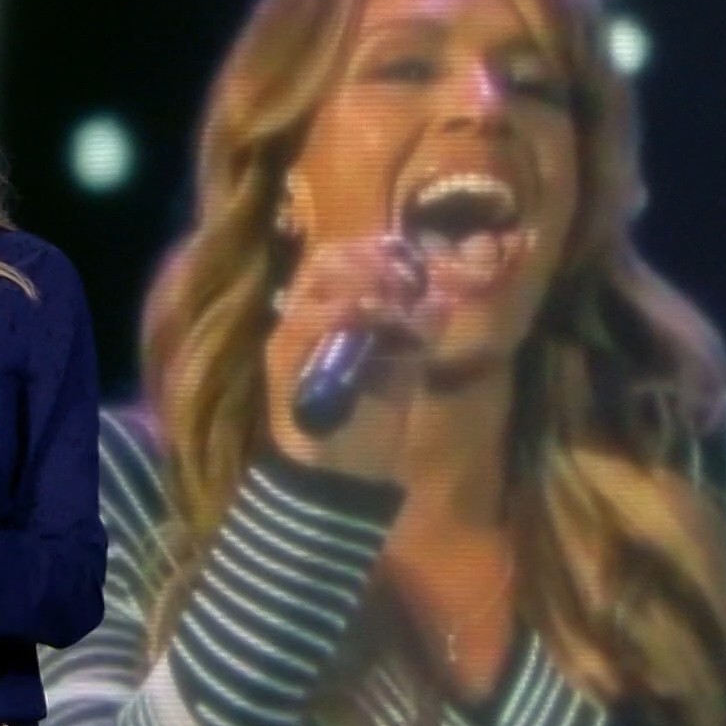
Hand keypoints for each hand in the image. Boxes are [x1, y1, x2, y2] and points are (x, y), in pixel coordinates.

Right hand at [264, 234, 436, 480]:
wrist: (340, 474)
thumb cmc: (372, 420)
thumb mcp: (404, 370)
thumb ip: (418, 336)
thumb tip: (444, 301)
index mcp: (336, 311)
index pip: (348, 258)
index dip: (381, 251)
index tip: (416, 260)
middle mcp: (307, 313)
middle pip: (328, 258)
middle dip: (370, 258)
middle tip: (406, 275)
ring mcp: (290, 333)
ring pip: (314, 279)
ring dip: (359, 278)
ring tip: (393, 294)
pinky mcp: (281, 359)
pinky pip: (302, 322)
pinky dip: (336, 312)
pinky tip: (366, 315)